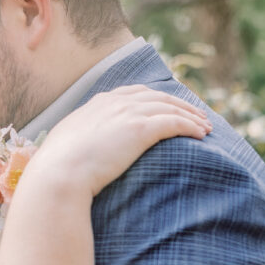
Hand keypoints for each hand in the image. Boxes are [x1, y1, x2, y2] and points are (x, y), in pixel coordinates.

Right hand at [28, 85, 210, 197]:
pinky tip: (201, 134)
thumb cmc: (58, 165)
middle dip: (180, 104)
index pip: (134, 92)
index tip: (168, 106)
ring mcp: (128, 113)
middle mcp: (115, 102)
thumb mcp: (67, 142)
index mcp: (98, 103)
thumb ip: (80, 137)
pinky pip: (175, 122)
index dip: (155, 98)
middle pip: (158, 96)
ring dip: (191, 115)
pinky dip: (190, 126)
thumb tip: (79, 147)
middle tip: (197, 115)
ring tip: (206, 126)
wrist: (60, 171)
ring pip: (170, 107)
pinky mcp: (140, 129)